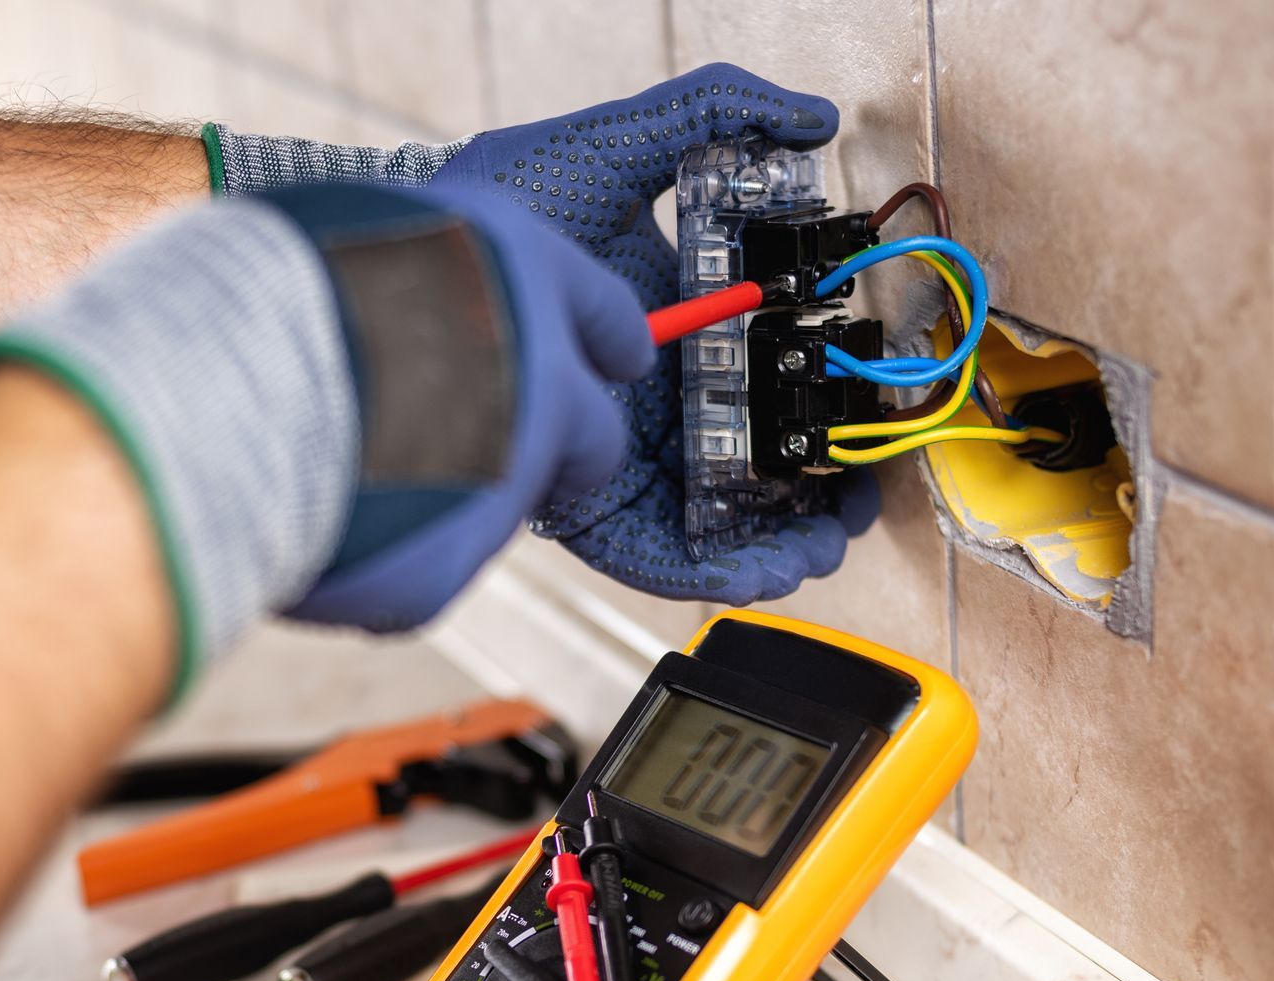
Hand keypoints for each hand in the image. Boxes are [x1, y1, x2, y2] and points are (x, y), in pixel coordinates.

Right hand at [259, 183, 655, 628]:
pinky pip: (419, 568)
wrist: (234, 381)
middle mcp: (540, 385)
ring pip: (493, 508)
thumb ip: (418, 282)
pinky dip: (377, 553)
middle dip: (562, 450)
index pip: (605, 315)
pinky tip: (313, 517)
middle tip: (501, 449)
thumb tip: (414, 318)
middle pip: (595, 439)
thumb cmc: (274, 283)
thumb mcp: (367, 234)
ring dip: (441, 495)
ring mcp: (503, 487)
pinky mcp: (445, 569)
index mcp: (522, 275)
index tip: (623, 356)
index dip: (609, 339)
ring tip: (340, 466)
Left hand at [430, 63, 879, 604]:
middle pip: (746, 465)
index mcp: (666, 333)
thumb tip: (813, 118)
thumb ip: (710, 117)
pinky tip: (759, 570)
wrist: (411, 275)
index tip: (862, 412)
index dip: (812, 406)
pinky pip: (653, 555)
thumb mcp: (612, 150)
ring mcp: (614, 459)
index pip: (756, 383)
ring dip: (775, 544)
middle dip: (810, 493)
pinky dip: (710, 570)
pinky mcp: (579, 509)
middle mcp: (647, 404)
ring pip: (711, 521)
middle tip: (857, 500)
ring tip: (822, 547)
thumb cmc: (494, 210)